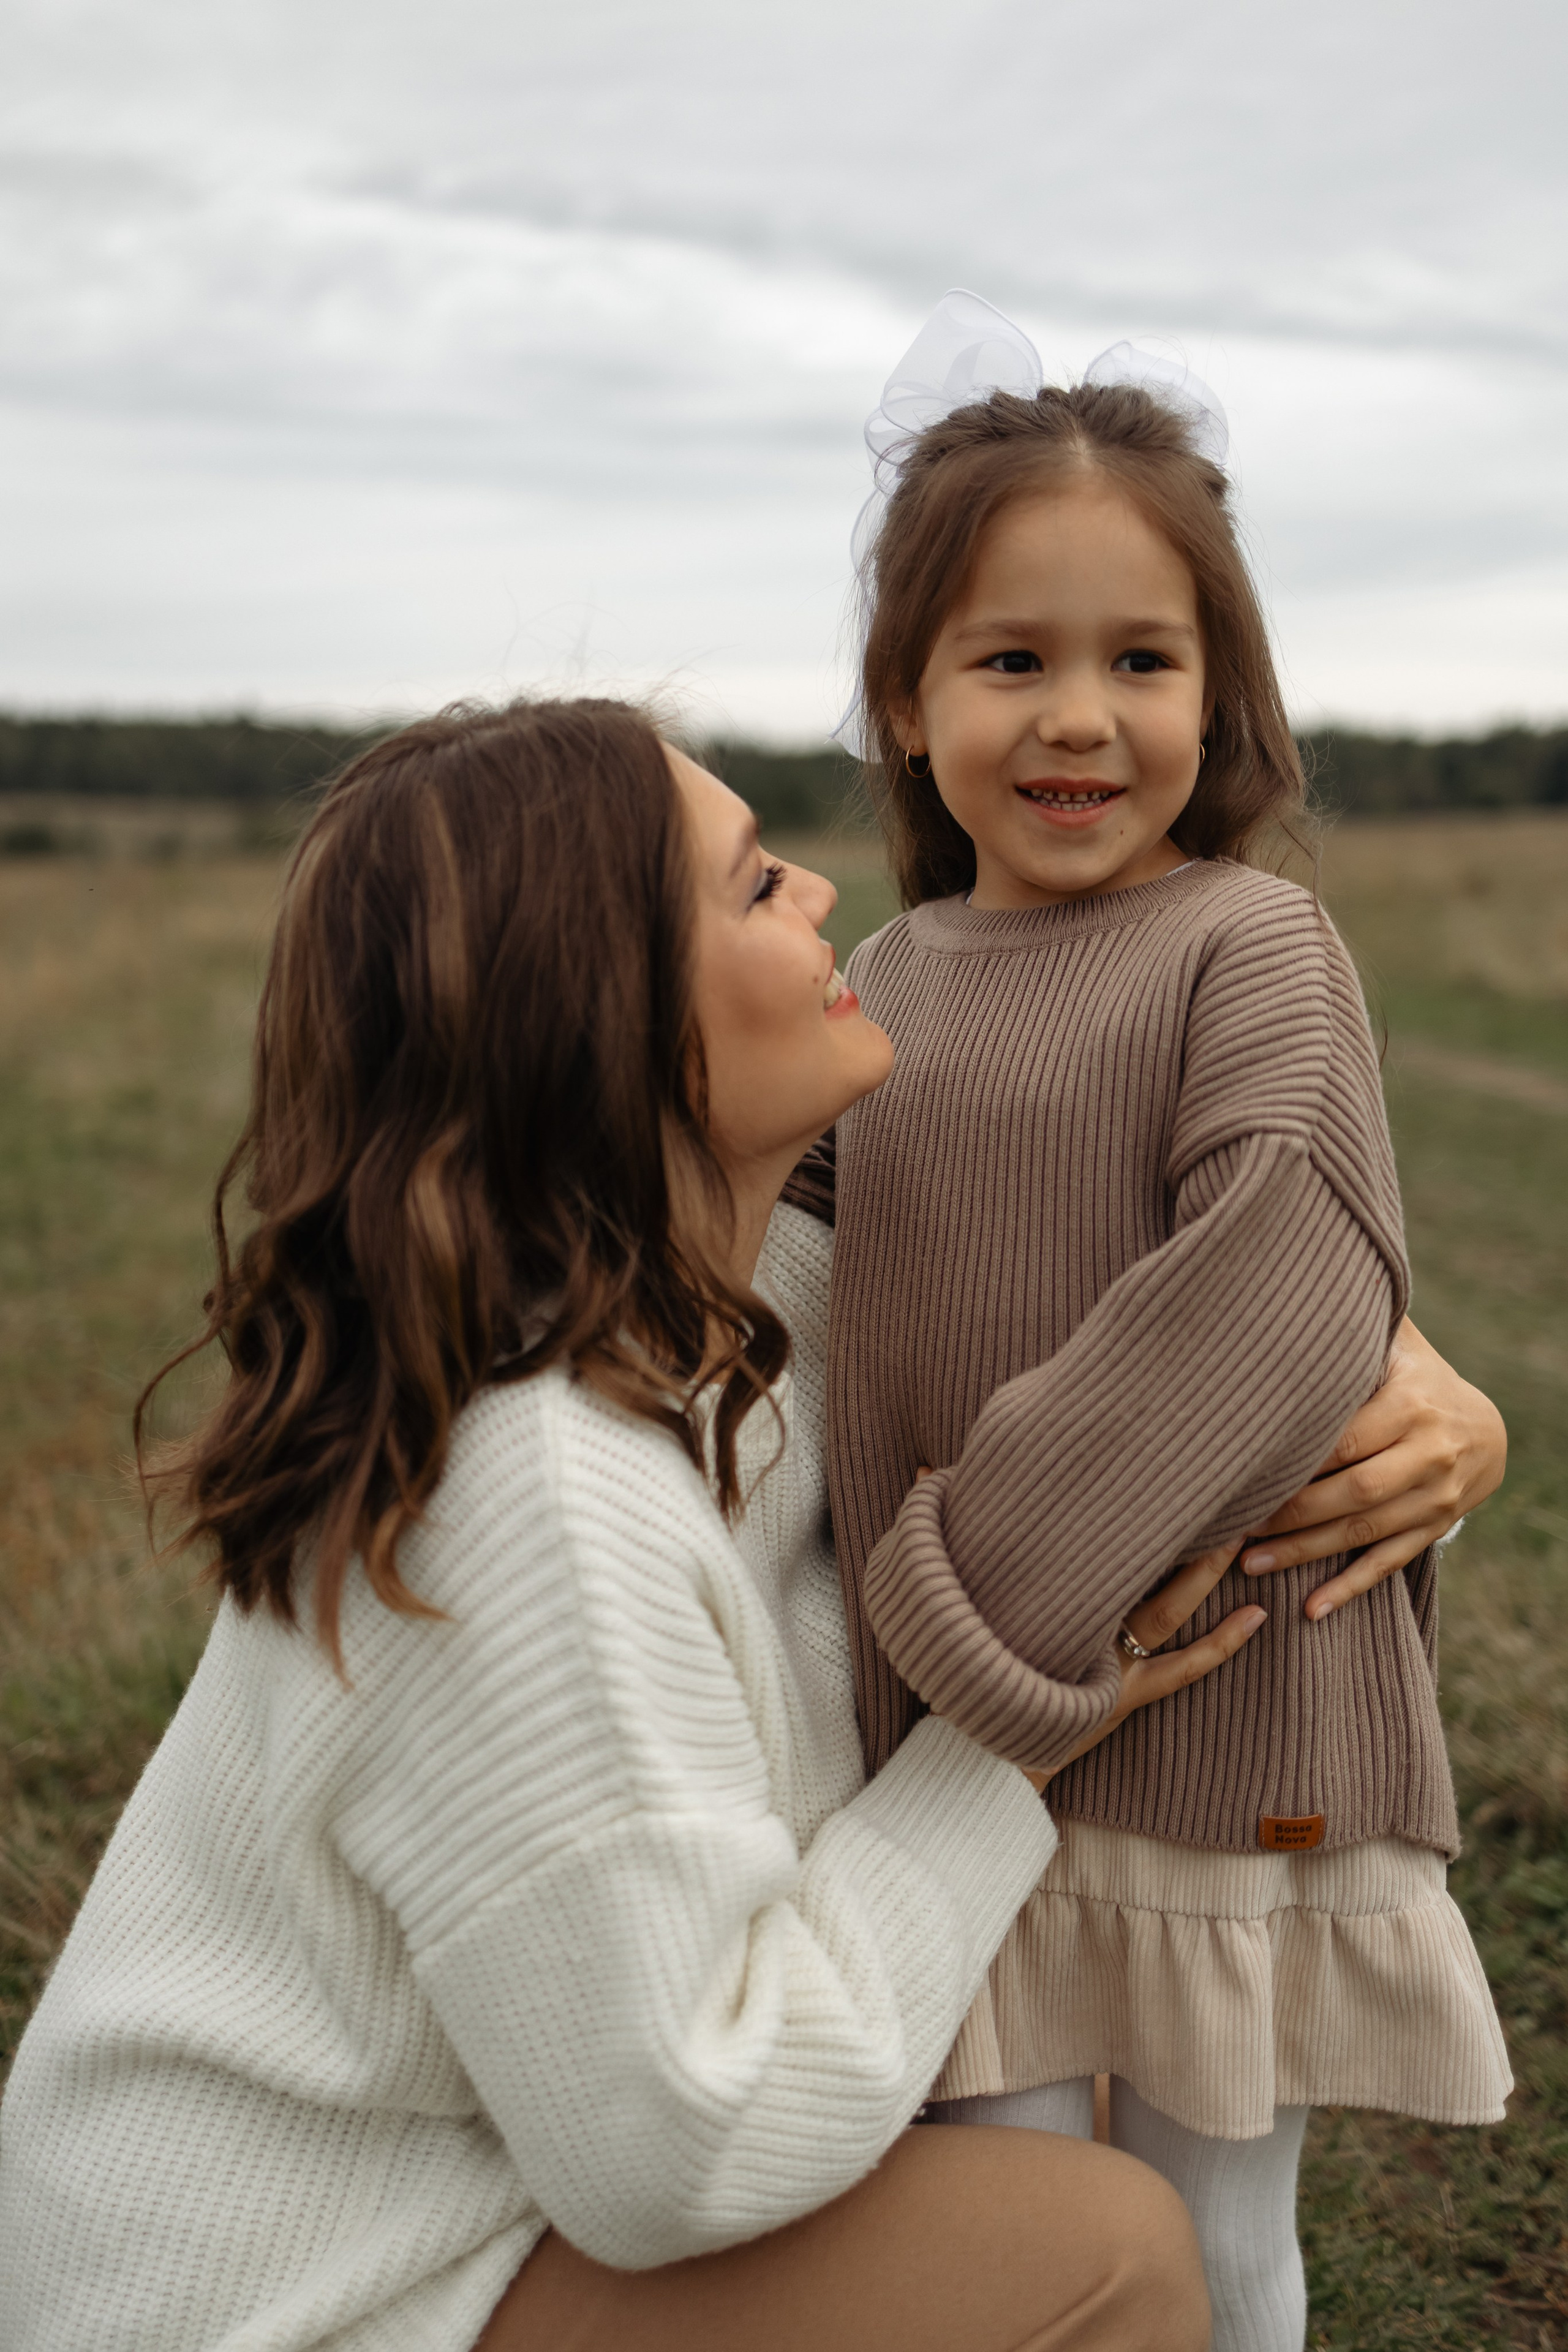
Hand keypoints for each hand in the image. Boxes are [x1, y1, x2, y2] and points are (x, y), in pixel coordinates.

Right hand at [909, 1469, 1264, 1792]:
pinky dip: (1223, 1644)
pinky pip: (1184, 1668)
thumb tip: (921, 1467)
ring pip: (1167, 1608)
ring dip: (1204, 1570)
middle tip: (1221, 1479)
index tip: (1160, 1454)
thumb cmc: (963, 1657)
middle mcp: (1081, 1621)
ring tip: (1244, 1531)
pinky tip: (1258, 1616)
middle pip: (1140, 1562)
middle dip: (1181, 1523)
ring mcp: (1108, 1662)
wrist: (968, 1753)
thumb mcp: (954, 1589)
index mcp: (1049, 1590)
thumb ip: (945, 1529)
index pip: (1100, 1533)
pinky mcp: (1125, 1697)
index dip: (1133, 1496)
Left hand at [1237, 1316, 1506, 1620]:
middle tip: (1233, 1526)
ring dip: (1307, 1552)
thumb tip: (1294, 1292)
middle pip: (1354, 1490)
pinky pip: (1391, 1562)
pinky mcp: (1435, 1528)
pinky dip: (1351, 1587)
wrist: (1486, 1426)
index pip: (1346, 1437)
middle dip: (1292, 1513)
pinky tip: (1312, 1609)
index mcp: (1412, 1403)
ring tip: (1250, 1564)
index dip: (1296, 1458)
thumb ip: (1353, 1328)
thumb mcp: (1396, 1344)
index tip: (1242, 1470)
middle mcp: (1430, 1452)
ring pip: (1366, 1531)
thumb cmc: (1415, 1376)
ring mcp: (1437, 1496)